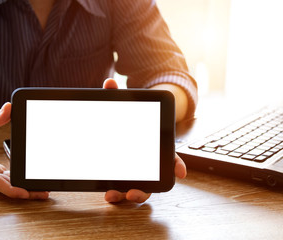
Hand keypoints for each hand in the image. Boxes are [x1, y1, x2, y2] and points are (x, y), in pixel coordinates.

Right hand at [0, 103, 48, 198]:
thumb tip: (9, 107)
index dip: (13, 189)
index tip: (27, 193)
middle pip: (3, 187)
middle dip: (23, 191)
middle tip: (43, 192)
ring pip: (3, 186)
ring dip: (20, 188)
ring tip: (39, 189)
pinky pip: (1, 181)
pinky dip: (13, 181)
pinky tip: (26, 181)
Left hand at [102, 78, 186, 202]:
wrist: (115, 130)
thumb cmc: (125, 119)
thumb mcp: (121, 108)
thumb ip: (115, 96)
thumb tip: (109, 83)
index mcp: (154, 147)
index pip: (170, 158)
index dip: (176, 166)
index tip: (179, 173)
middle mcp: (148, 163)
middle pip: (152, 180)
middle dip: (145, 190)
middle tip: (134, 192)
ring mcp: (135, 172)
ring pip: (138, 189)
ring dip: (128, 195)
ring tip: (114, 196)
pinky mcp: (122, 179)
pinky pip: (123, 190)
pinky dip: (117, 195)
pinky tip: (108, 194)